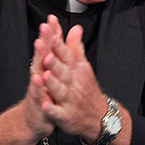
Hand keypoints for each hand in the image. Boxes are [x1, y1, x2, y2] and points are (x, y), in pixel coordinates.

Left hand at [33, 15, 106, 142]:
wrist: (100, 116)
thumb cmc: (87, 90)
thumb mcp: (84, 67)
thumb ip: (76, 47)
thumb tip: (75, 28)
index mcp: (77, 71)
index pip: (68, 56)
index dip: (60, 47)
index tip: (54, 36)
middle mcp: (74, 85)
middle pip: (64, 72)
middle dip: (55, 63)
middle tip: (47, 54)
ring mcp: (70, 101)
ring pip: (61, 91)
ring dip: (53, 84)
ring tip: (46, 76)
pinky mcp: (66, 116)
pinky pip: (58, 113)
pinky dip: (51, 109)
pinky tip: (44, 104)